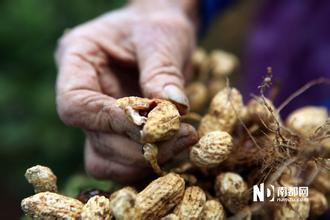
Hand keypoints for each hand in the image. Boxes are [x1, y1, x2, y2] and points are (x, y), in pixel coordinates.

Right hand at [55, 2, 197, 182]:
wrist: (161, 33)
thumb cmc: (157, 26)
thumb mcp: (162, 36)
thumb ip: (163, 71)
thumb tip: (175, 110)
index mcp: (77, 60)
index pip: (75, 104)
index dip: (110, 120)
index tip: (150, 124)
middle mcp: (83, 93)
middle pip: (94, 139)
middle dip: (138, 145)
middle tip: (183, 136)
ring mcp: (99, 118)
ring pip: (105, 160)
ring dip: (144, 159)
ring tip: (184, 140)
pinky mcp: (117, 133)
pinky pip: (125, 162)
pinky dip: (149, 161)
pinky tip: (177, 145)